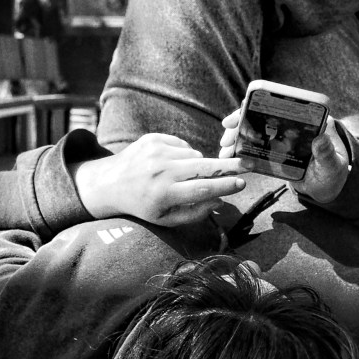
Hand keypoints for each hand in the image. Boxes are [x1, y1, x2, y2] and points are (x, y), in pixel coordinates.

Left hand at [73, 133, 247, 226]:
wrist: (110, 183)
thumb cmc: (143, 205)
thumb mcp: (165, 219)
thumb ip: (194, 213)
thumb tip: (219, 201)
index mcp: (164, 194)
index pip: (203, 188)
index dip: (226, 186)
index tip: (242, 183)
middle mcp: (160, 171)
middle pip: (204, 166)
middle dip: (229, 166)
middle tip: (248, 164)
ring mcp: (156, 152)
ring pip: (195, 155)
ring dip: (198, 165)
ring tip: (181, 176)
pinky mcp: (153, 138)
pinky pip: (183, 145)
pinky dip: (184, 155)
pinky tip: (170, 165)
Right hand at [218, 107, 349, 203]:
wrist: (327, 187)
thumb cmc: (334, 172)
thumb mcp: (332, 165)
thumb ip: (326, 153)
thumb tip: (320, 139)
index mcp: (306, 119)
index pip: (281, 103)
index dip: (260, 101)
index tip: (244, 106)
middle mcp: (290, 124)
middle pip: (261, 115)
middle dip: (240, 121)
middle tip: (226, 133)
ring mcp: (279, 137)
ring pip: (254, 130)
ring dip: (236, 137)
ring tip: (223, 150)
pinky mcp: (272, 151)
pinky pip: (254, 147)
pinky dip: (239, 151)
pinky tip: (228, 157)